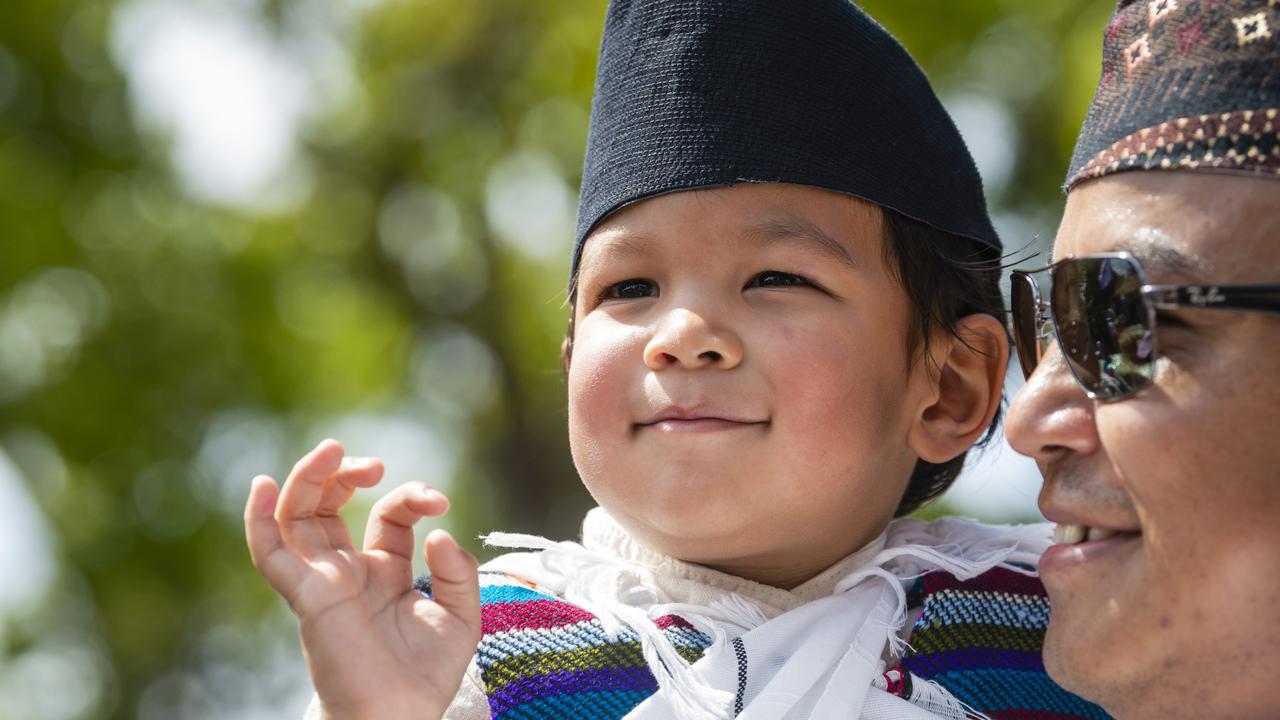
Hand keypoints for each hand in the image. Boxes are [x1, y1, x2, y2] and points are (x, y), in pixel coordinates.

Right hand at [244, 439, 480, 719]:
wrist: (398, 718)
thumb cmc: (425, 676)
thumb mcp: (460, 616)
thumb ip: (458, 572)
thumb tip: (438, 531)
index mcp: (384, 570)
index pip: (388, 515)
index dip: (411, 496)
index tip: (438, 500)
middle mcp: (348, 571)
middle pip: (330, 506)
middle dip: (345, 474)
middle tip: (373, 465)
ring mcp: (323, 581)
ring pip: (298, 518)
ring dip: (308, 479)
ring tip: (330, 452)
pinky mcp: (308, 596)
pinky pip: (272, 555)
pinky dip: (260, 520)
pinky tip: (264, 486)